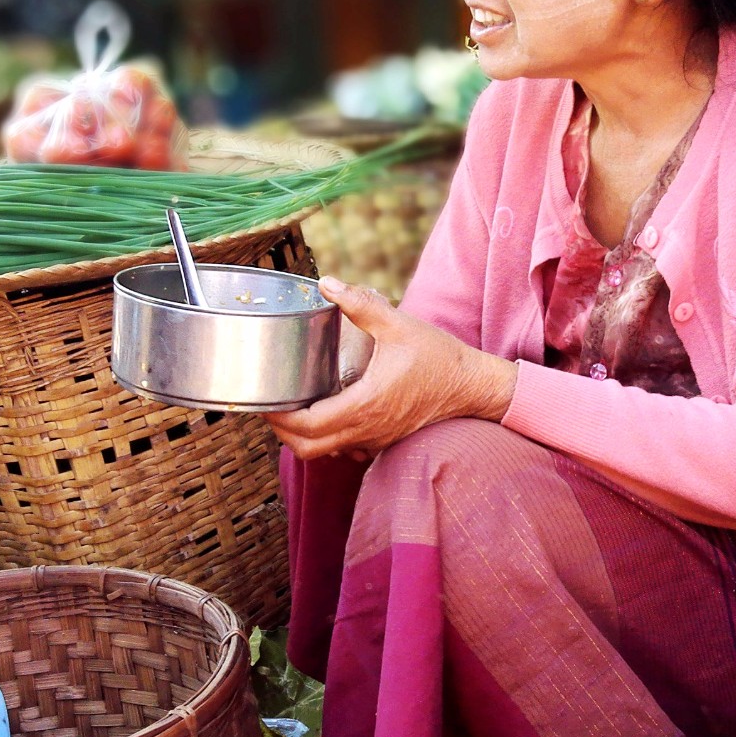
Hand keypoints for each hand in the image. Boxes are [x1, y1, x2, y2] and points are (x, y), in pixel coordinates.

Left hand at [268, 278, 515, 461]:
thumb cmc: (438, 357)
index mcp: (365, 405)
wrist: (472, 386)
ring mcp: (375, 439)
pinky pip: (344, 449)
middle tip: (270, 403)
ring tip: (291, 406)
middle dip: (282, 431)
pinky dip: (326, 438)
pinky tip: (323, 411)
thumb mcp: (398, 324)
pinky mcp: (383, 439)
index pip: (307, 426)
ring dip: (301, 436)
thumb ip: (360, 304)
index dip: (278, 417)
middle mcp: (367, 429)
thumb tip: (326, 283)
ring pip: (324, 453)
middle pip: (307, 449)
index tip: (263, 399)